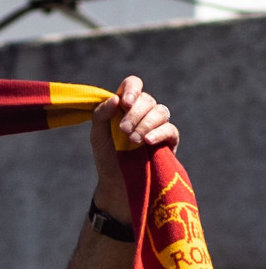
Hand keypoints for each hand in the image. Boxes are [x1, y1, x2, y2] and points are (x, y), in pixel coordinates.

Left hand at [89, 75, 178, 222]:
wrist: (117, 184)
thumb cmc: (106, 158)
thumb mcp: (97, 136)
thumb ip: (101, 115)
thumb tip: (115, 98)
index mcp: (126, 107)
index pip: (133, 84)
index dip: (132, 89)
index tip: (124, 103)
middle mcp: (144, 113)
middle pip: (147, 99)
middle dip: (135, 113)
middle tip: (123, 130)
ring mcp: (158, 126)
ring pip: (160, 112)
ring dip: (145, 123)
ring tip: (133, 140)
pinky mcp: (169, 141)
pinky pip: (170, 130)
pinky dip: (159, 133)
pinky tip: (147, 141)